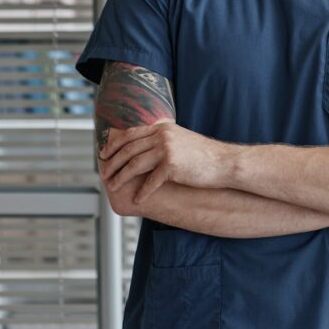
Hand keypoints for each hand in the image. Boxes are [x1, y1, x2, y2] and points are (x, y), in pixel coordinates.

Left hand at [99, 122, 228, 201]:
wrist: (225, 162)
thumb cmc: (204, 155)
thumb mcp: (181, 139)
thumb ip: (162, 139)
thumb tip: (142, 146)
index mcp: (163, 128)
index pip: (130, 134)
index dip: (113, 145)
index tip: (103, 155)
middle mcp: (163, 136)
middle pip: (128, 149)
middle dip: (112, 163)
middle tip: (103, 175)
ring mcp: (167, 149)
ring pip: (135, 164)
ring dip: (121, 177)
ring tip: (113, 187)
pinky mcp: (172, 165)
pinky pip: (150, 181)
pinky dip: (142, 191)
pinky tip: (137, 199)